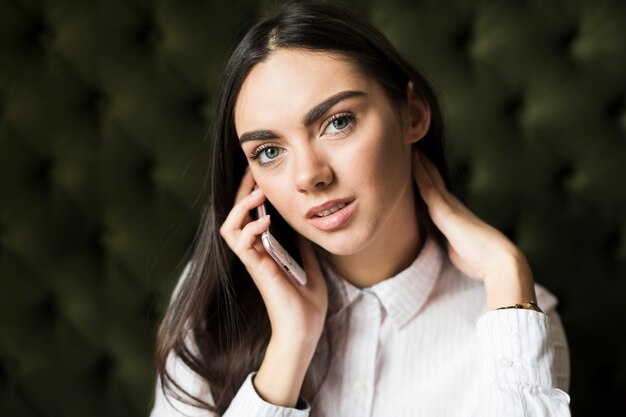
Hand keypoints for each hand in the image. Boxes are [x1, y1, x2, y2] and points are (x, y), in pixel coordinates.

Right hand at [219, 168, 327, 343]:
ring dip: (241, 207)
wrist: (304, 330)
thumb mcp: (310, 266)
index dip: (251, 194)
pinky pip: (242, 245)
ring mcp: (254, 261)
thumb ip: (302, 248)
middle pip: (235, 215)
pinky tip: (264, 222)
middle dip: (242, 192)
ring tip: (257, 194)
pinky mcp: (257, 270)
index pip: (250, 216)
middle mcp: (255, 253)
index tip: (259, 176)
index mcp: (266, 251)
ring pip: (229, 227)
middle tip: (252, 173)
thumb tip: (304, 228)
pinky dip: (250, 229)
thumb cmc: (307, 303)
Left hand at [413, 149, 536, 309]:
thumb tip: (448, 244)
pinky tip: (413, 163)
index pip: (439, 193)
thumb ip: (452, 243)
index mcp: (457, 216)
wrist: (500, 263)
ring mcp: (450, 208)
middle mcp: (454, 207)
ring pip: (431, 181)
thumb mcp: (461, 250)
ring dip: (420, 164)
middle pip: (435, 181)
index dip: (429, 179)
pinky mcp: (446, 213)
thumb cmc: (483, 262)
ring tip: (411, 147)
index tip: (419, 165)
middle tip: (414, 148)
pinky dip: (420, 175)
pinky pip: (429, 190)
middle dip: (424, 166)